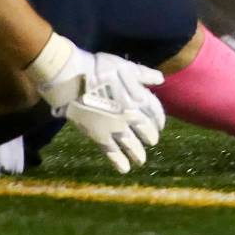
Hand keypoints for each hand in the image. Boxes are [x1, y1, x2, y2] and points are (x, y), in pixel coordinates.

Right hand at [25, 33, 165, 172]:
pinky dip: (119, 161)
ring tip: (141, 160)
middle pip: (147, 131)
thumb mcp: (125, 65)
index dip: (159, 118)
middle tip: (151, 140)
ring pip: (132, 145)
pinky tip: (124, 168)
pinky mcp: (100, 135)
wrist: (74, 78)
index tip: (159, 123)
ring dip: (138, 153)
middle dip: (150, 137)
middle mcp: (132, 116)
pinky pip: (112, 152)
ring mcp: (115, 128)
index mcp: (139, 98)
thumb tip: (160, 79)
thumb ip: (144, 74)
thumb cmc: (99, 67)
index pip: (155, 112)